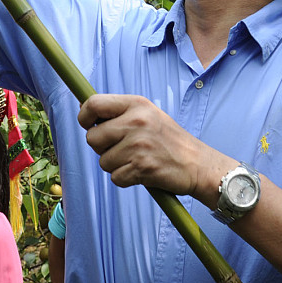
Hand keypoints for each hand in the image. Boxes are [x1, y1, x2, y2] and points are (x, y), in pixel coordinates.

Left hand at [78, 94, 227, 200]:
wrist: (197, 163)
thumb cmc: (168, 140)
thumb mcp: (148, 114)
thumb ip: (120, 112)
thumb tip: (85, 109)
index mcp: (137, 104)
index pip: (94, 104)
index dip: (84, 116)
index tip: (88, 124)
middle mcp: (136, 122)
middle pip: (92, 138)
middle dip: (101, 148)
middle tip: (121, 148)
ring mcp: (138, 145)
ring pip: (103, 161)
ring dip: (116, 165)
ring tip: (137, 159)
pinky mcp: (141, 167)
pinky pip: (115, 177)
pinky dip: (126, 178)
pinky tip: (142, 171)